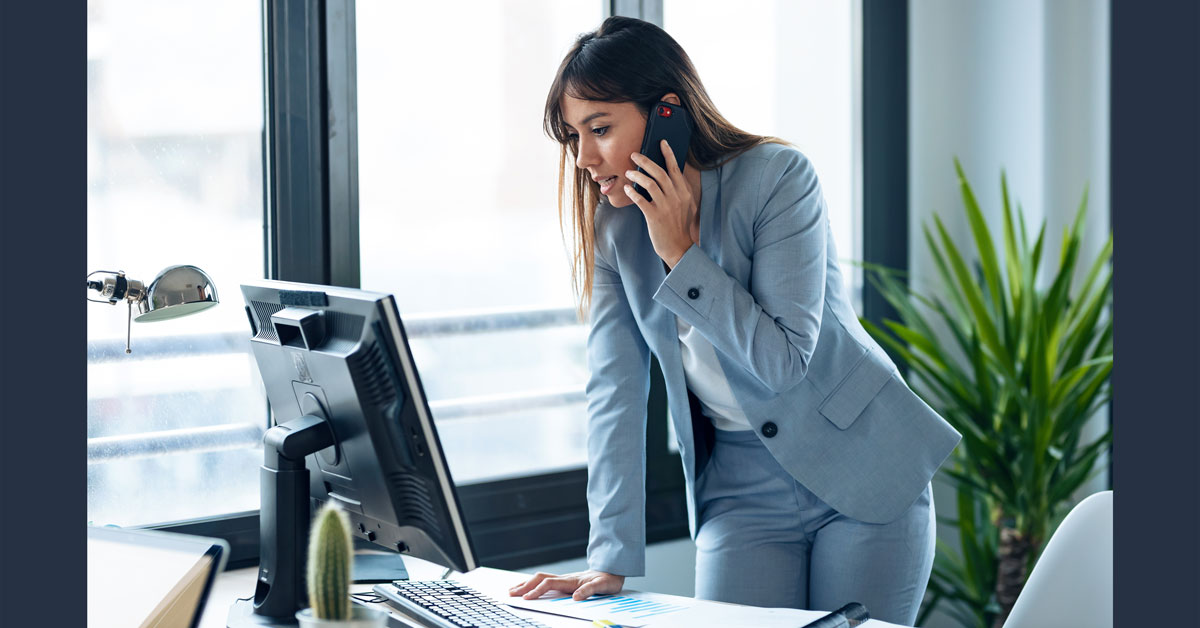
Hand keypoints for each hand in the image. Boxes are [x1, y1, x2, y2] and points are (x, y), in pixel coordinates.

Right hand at [507, 569, 624, 600]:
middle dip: (524, 586)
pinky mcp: (564, 581)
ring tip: (513, 590)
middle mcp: (564, 578)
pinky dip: (533, 583)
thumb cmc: (607, 579)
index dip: (537, 591)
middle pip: (539, 579)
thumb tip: (576, 597)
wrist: (612, 570)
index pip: (548, 584)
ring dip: (525, 584)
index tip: (526, 598)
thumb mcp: (602, 586)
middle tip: (511, 594)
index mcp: (571, 580)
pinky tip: (528, 587)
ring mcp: (563, 578)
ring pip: (540, 578)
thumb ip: (590, 590)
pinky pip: (544, 580)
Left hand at [624, 140, 698, 267]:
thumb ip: (679, 191)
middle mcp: (676, 197)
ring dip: (637, 175)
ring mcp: (666, 206)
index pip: (675, 168)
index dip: (668, 154)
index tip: (661, 143)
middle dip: (645, 161)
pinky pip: (640, 200)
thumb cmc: (679, 226)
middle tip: (634, 155)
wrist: (679, 247)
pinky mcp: (655, 216)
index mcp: (684, 192)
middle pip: (660, 172)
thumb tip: (668, 176)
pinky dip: (632, 191)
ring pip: (650, 183)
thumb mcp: (686, 206)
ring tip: (628, 172)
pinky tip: (627, 188)